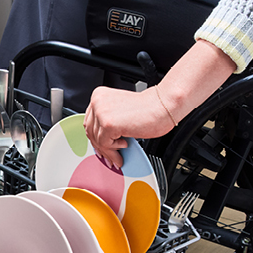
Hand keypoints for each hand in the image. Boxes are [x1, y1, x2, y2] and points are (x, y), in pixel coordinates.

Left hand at [83, 40, 238, 167]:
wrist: (162, 106)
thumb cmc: (148, 109)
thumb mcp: (120, 112)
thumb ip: (108, 121)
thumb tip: (101, 141)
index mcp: (99, 96)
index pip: (90, 122)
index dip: (97, 137)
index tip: (103, 147)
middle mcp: (97, 101)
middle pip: (91, 131)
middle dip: (101, 147)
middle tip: (111, 156)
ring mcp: (101, 112)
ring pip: (97, 140)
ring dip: (109, 151)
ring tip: (119, 155)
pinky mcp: (108, 123)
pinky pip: (105, 144)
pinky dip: (114, 150)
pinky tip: (125, 145)